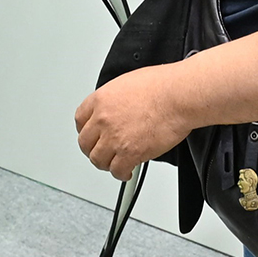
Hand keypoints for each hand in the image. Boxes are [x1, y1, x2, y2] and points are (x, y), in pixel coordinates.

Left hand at [74, 65, 191, 179]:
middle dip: (93, 149)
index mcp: (101, 99)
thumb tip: (116, 109)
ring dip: (106, 163)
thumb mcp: (127, 83)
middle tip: (102, 152)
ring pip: (98, 160)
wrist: (177, 96)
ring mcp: (115, 138)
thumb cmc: (162, 86)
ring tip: (115, 163)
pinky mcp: (130, 153)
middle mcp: (103, 119)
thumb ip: (115, 100)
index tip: (91, 135)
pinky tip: (127, 171)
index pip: (80, 119)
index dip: (86, 130)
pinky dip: (122, 173)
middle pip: (85, 143)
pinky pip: (117, 171)